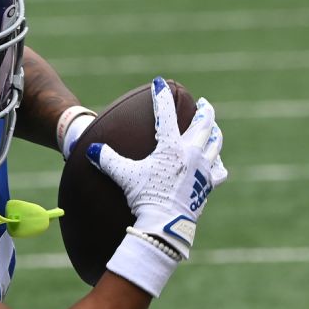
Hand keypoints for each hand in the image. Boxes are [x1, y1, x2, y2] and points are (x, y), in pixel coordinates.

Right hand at [84, 77, 226, 294]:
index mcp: (172, 147)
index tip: (160, 82)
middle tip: (203, 104)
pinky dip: (217, 163)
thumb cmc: (144, 197)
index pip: (166, 114)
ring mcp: (203, 169)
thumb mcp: (124, 176)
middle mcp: (191, 153)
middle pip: (204, 125)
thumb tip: (91, 149)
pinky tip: (215, 162)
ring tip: (213, 128)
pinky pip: (218, 169)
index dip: (161, 96)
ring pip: (215, 144)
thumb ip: (107, 159)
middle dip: (204, 111)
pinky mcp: (208, 186)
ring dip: (214, 133)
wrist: (165, 225)